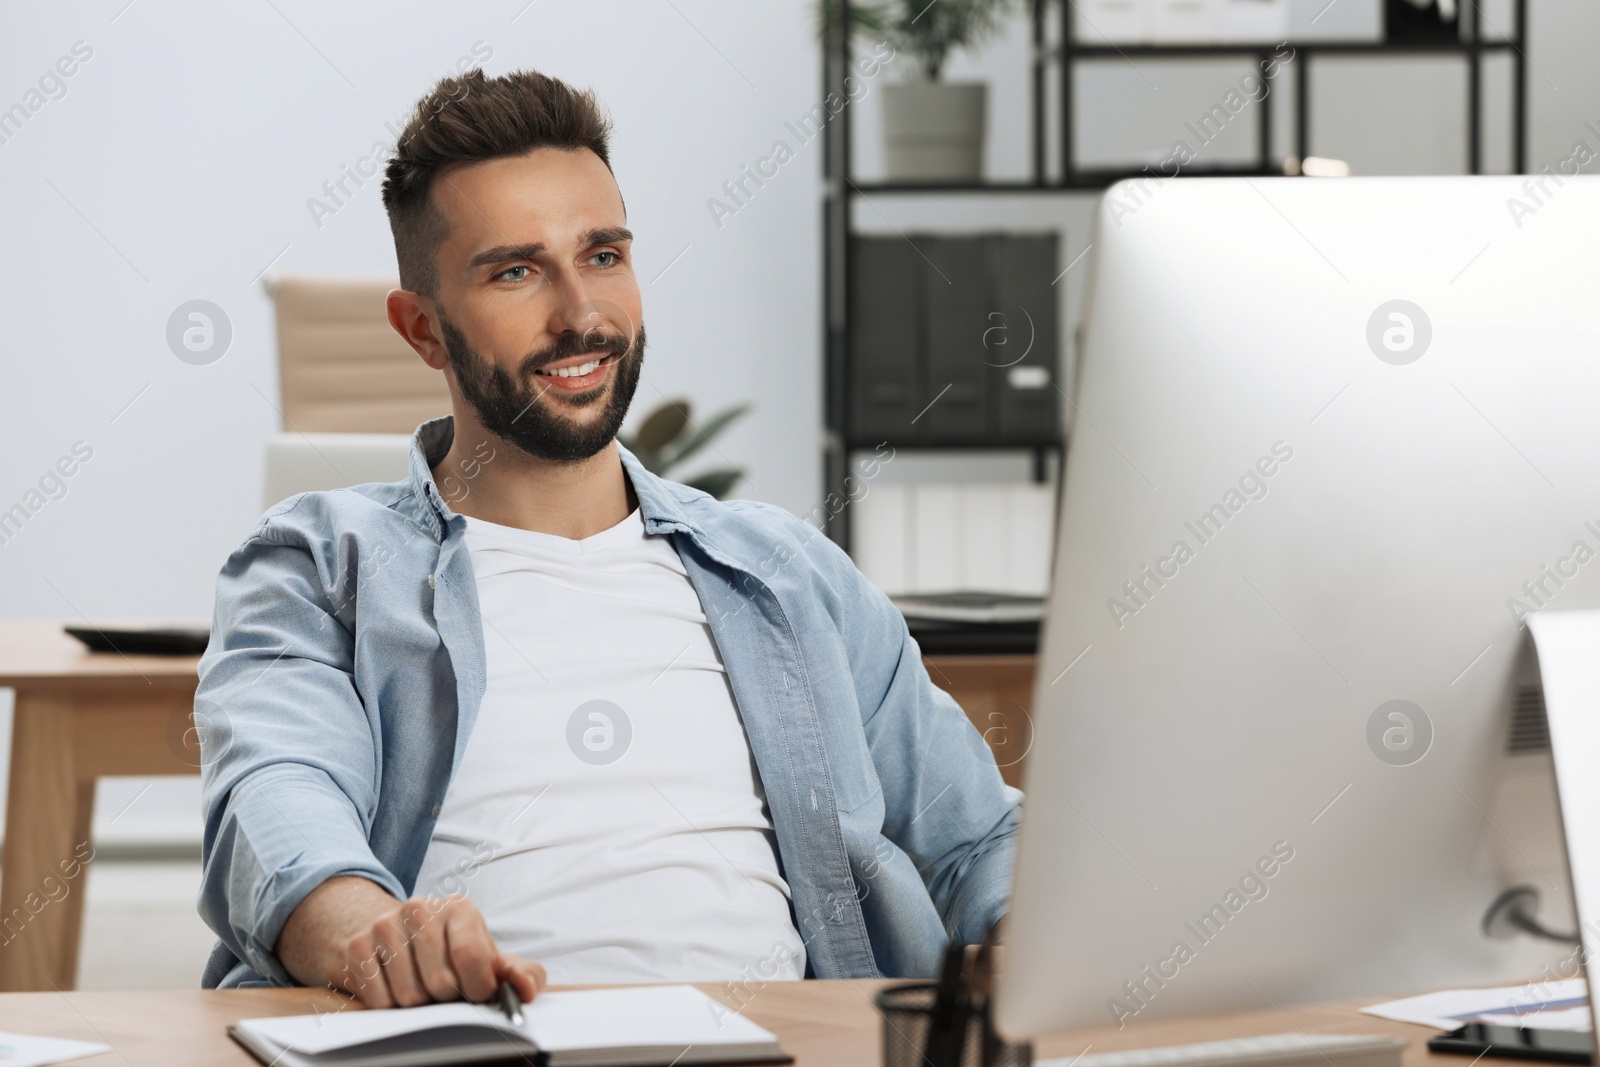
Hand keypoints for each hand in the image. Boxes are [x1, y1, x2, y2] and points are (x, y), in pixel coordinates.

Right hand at [337, 895, 545, 1008]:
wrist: (392, 933)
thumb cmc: (447, 950)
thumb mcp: (486, 957)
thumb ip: (517, 973)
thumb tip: (526, 989)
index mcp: (460, 909)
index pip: (472, 957)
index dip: (477, 988)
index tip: (475, 992)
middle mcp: (421, 908)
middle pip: (440, 983)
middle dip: (445, 997)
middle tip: (442, 986)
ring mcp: (385, 925)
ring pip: (409, 996)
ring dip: (417, 1003)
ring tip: (419, 984)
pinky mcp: (357, 946)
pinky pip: (379, 1000)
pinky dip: (390, 1004)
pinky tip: (394, 984)